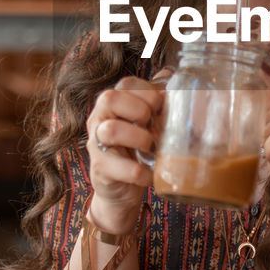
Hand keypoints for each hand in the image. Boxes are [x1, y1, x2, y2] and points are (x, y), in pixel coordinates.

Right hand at [86, 76, 163, 231]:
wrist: (120, 192)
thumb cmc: (136, 152)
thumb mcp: (145, 125)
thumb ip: (155, 104)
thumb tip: (174, 76)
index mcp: (111, 105)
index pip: (125, 84)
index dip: (147, 92)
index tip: (160, 106)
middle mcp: (99, 120)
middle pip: (109, 99)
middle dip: (138, 109)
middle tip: (152, 125)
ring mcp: (96, 145)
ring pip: (110, 130)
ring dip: (139, 138)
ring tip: (152, 149)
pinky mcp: (100, 170)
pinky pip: (118, 167)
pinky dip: (139, 172)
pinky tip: (150, 174)